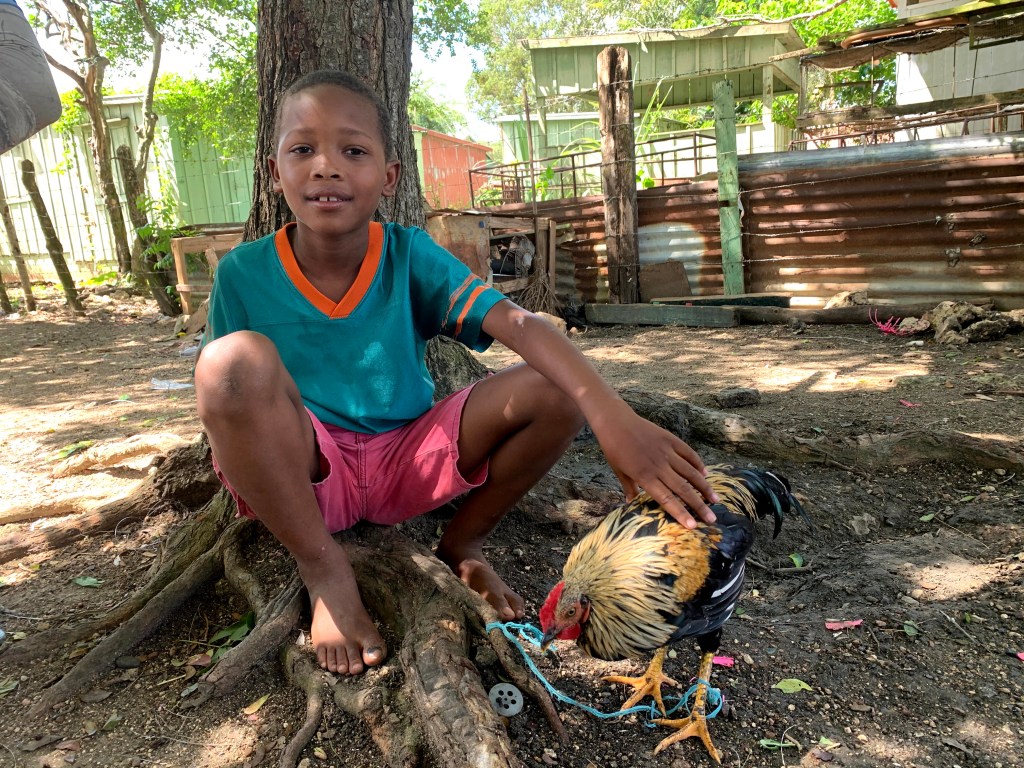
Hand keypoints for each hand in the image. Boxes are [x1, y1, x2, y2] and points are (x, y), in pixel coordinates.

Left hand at [591, 401, 718, 527]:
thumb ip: (629, 488)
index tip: (693, 526)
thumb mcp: (618, 472)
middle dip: (699, 506)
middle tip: (712, 519)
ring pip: (690, 472)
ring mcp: (666, 451)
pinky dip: (698, 463)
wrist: (615, 421)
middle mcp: (659, 465)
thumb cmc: (614, 449)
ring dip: (704, 487)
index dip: (680, 513)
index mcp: (645, 476)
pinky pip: (688, 453)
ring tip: (715, 500)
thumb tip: (629, 505)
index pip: (667, 499)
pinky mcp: (670, 439)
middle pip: (683, 489)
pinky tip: (705, 474)